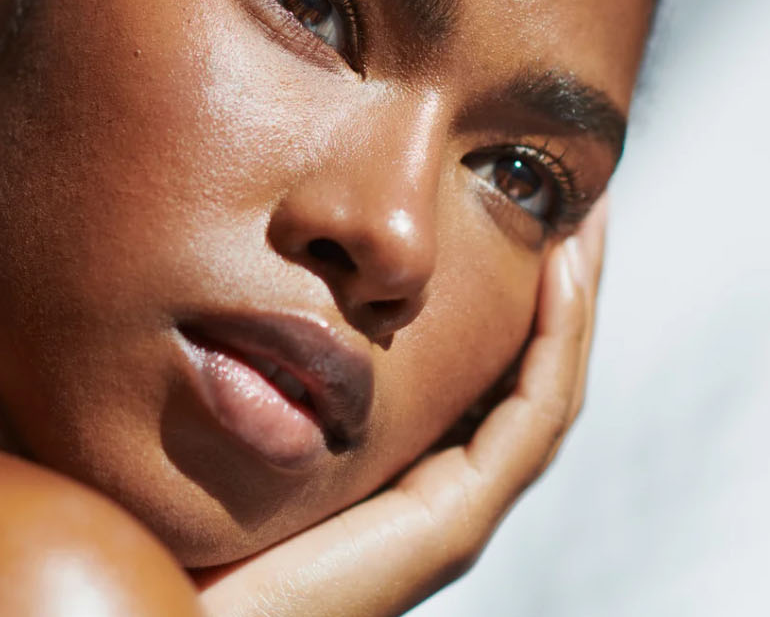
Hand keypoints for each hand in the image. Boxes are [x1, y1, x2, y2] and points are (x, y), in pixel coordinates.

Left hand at [194, 198, 607, 616]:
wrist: (184, 611)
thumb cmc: (181, 518)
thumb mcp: (231, 400)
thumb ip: (254, 351)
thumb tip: (239, 263)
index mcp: (393, 460)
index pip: (478, 361)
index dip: (509, 284)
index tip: (513, 193)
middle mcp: (431, 486)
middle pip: (526, 369)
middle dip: (561, 282)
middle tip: (580, 194)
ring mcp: (447, 512)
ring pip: (545, 388)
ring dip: (575, 300)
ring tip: (588, 216)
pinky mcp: (445, 528)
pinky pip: (527, 422)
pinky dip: (555, 343)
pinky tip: (560, 272)